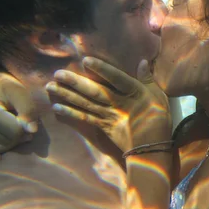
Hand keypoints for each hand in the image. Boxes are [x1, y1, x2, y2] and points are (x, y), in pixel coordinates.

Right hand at [0, 75, 37, 161]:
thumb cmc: (9, 91)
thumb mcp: (20, 93)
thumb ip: (28, 110)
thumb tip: (31, 130)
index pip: (12, 130)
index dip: (25, 127)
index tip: (29, 120)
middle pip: (6, 141)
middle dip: (20, 136)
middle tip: (25, 126)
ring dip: (12, 144)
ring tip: (17, 131)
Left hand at [47, 57, 170, 151]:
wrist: (153, 147)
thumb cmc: (158, 118)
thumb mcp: (158, 96)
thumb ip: (148, 79)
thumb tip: (142, 61)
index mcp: (134, 92)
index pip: (116, 78)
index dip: (101, 69)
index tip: (85, 61)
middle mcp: (118, 103)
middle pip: (94, 91)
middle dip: (75, 82)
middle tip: (57, 74)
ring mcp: (109, 115)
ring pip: (86, 103)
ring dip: (67, 95)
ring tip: (50, 87)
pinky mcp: (103, 126)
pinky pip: (85, 118)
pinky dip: (71, 113)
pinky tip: (57, 107)